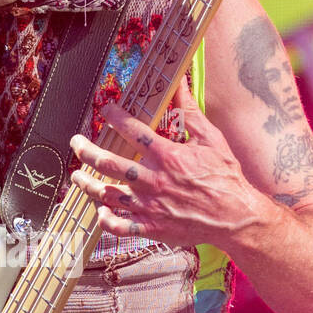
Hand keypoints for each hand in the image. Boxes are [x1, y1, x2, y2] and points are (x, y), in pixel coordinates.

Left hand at [69, 73, 266, 248]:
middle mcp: (153, 180)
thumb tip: (181, 84)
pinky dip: (104, 220)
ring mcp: (150, 206)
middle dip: (86, 150)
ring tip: (76, 177)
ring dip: (87, 185)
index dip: (115, 117)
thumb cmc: (226, 177)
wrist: (236, 217)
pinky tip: (99, 211)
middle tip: (76, 142)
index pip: (132, 131)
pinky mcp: (152, 227)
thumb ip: (190, 112)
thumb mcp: (211, 139)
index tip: (105, 110)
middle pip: (108, 163)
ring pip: (107, 194)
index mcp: (168, 156)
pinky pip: (119, 226)